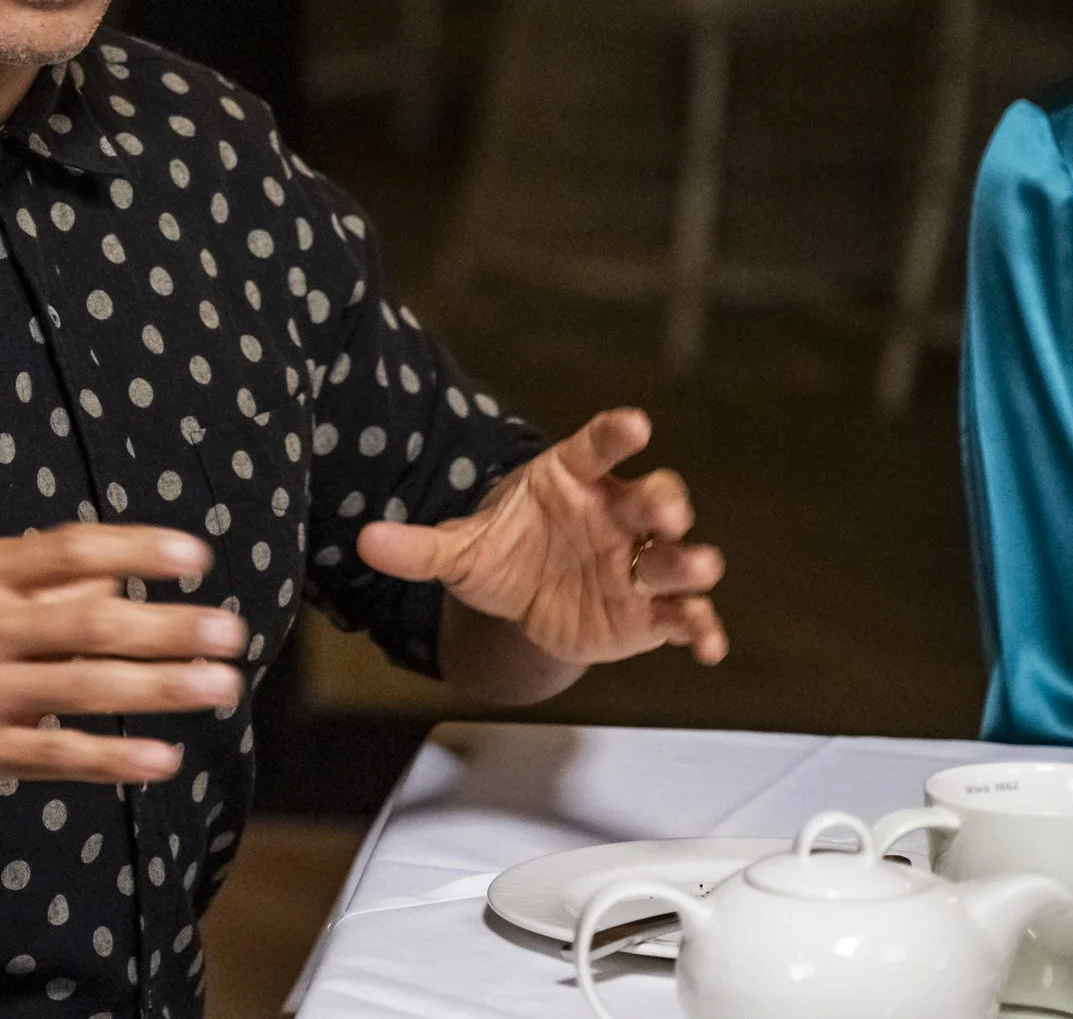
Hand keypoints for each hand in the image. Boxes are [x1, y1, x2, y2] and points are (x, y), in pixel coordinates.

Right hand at [0, 523, 247, 829]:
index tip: (197, 557)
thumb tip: (118, 577)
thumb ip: (35, 580)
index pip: (71, 550)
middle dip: (170, 627)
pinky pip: (59, 756)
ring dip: (162, 688)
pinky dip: (114, 757)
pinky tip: (163, 757)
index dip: (137, 549)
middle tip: (231, 631)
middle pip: (92, 622)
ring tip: (221, 687)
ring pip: (86, 687)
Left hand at [355, 408, 727, 668]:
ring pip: (676, 555)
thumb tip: (364, 540)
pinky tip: (707, 648)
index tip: (634, 424)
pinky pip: (685, 616)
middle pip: (652, 497)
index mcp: (572, 480)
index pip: (597, 448)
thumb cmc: (504, 553)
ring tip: (700, 567)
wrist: (524, 602)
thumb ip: (420, 545)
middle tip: (667, 510)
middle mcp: (617, 514)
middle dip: (664, 501)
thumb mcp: (461, 550)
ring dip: (691, 561)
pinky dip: (701, 629)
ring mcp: (639, 562)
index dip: (616, 435)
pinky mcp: (652, 610)